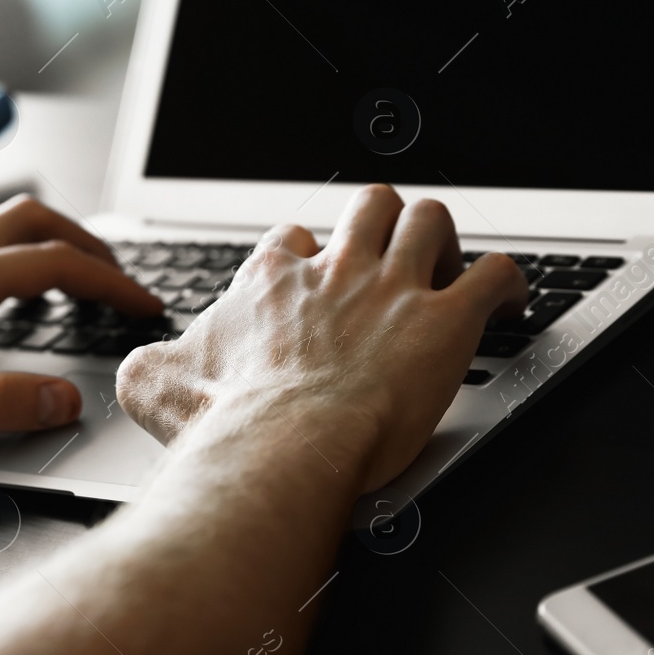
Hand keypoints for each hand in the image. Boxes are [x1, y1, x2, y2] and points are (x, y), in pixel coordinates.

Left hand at [0, 195, 163, 450]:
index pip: (54, 262)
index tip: (143, 306)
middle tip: (120, 281)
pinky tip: (5, 296)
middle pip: (31, 221)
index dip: (110, 282)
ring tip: (76, 277)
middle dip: (87, 243)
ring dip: (47, 240)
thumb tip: (67, 399)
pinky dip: (9, 256)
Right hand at [116, 184, 526, 492]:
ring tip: (448, 265)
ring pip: (430, 220)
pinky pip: (494, 275)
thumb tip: (142, 366)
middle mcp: (335, 272)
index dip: (309, 258)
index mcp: (272, 281)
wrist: (277, 448)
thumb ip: (149, 363)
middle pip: (370, 205)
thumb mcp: (154, 385)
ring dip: (443, 239)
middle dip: (383, 222)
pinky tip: (510, 299)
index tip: (315, 281)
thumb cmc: (224, 425)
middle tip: (389, 256)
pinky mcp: (443, 323)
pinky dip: (509, 282)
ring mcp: (393, 291)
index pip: (294, 241)